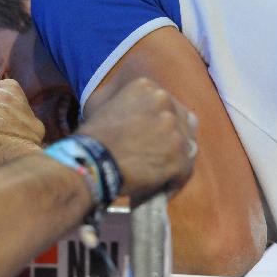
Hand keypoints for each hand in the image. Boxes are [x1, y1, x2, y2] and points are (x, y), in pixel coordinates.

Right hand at [78, 77, 196, 199]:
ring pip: (186, 147)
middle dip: (173, 139)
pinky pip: (184, 172)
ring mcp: (175, 130)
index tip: (154, 137)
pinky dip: (173, 182)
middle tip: (158, 156)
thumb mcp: (108, 107)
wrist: (90, 161)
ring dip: (174, 160)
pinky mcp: (179, 157)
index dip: (162, 124)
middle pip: (183, 123)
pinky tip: (159, 189)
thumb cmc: (92, 138)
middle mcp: (165, 102)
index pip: (168, 105)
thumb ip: (132, 108)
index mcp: (147, 87)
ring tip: (158, 175)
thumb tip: (143, 121)